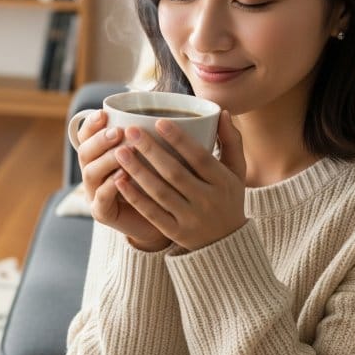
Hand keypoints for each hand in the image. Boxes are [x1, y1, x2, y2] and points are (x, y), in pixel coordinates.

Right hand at [73, 110, 172, 250]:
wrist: (165, 218)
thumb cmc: (162, 181)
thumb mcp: (158, 154)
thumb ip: (155, 135)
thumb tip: (167, 109)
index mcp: (100, 154)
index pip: (86, 135)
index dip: (91, 124)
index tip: (104, 113)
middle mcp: (93, 172)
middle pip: (84, 152)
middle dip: (100, 140)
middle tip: (119, 132)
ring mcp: (94, 193)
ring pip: (90, 173)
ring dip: (106, 160)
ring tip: (125, 152)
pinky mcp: (102, 213)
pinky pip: (101, 198)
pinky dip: (110, 186)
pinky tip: (123, 176)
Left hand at [111, 111, 247, 251]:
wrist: (227, 243)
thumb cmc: (228, 197)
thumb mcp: (236, 171)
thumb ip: (231, 142)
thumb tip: (223, 112)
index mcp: (223, 182)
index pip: (199, 157)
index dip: (180, 139)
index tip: (159, 121)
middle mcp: (207, 200)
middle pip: (175, 173)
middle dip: (151, 151)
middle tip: (130, 131)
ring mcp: (191, 218)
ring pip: (160, 192)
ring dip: (138, 171)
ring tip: (120, 151)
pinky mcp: (175, 232)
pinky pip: (152, 213)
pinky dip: (135, 197)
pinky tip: (119, 180)